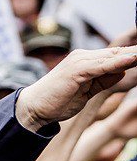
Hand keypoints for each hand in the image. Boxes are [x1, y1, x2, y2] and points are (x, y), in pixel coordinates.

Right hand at [16, 47, 136, 131]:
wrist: (34, 108)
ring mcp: (79, 62)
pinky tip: (133, 59)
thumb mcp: (87, 91)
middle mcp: (83, 57)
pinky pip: (101, 66)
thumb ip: (103, 80)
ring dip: (133, 55)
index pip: (116, 55)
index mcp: (86, 61)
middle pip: (118, 52)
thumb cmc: (58, 101)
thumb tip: (121, 72)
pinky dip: (118, 62)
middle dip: (136, 53)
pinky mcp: (76, 70)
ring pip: (112, 56)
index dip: (133, 56)